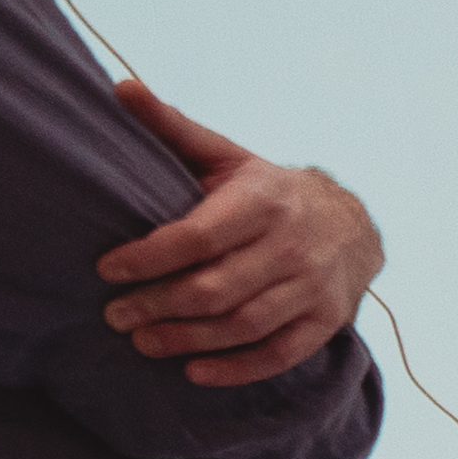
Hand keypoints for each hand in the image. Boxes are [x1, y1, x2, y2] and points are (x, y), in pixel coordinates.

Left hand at [100, 77, 383, 386]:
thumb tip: (119, 87)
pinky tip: (193, 372)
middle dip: (157, 306)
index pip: (198, 236)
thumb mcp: (227, 156)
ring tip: (142, 342)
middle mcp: (292, 245)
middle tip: (114, 316)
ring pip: (242, 326)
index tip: (105, 269)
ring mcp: (312, 287)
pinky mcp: (324, 322)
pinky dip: (235, 369)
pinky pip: (277, 355)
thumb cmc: (267, 192)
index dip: (148, 257)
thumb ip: (173, 128)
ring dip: (186, 341)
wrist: (352, 225)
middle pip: (215, 289)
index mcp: (263, 200)